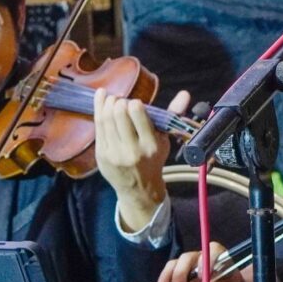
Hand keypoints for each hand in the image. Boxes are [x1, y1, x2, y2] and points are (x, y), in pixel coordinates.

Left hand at [95, 88, 190, 232]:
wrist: (139, 188)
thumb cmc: (153, 159)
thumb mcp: (165, 140)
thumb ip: (173, 115)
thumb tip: (184, 93)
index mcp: (151, 145)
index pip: (138, 115)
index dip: (134, 104)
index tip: (135, 102)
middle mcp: (132, 150)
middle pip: (119, 115)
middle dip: (118, 102)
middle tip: (121, 100)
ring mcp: (114, 153)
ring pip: (106, 120)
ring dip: (107, 104)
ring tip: (111, 99)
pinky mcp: (102, 154)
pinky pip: (98, 128)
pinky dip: (98, 110)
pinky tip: (101, 101)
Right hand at [147, 242, 256, 281]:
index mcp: (218, 257)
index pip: (212, 250)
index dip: (206, 261)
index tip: (204, 278)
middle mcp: (201, 259)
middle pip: (186, 258)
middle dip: (180, 274)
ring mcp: (188, 268)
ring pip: (173, 266)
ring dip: (166, 279)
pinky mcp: (180, 279)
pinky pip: (167, 280)